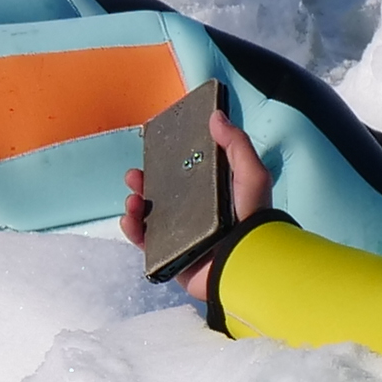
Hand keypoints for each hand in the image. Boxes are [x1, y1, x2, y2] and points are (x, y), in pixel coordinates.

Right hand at [115, 103, 275, 284]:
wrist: (243, 265)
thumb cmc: (252, 219)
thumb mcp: (251, 175)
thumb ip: (236, 144)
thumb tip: (216, 115)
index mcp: (213, 194)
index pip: (185, 173)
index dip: (167, 161)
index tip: (153, 150)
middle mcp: (195, 214)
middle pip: (161, 193)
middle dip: (143, 182)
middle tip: (135, 175)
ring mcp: (180, 236)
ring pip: (147, 215)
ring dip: (134, 204)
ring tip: (133, 200)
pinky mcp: (170, 256)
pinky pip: (143, 241)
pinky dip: (132, 229)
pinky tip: (130, 219)